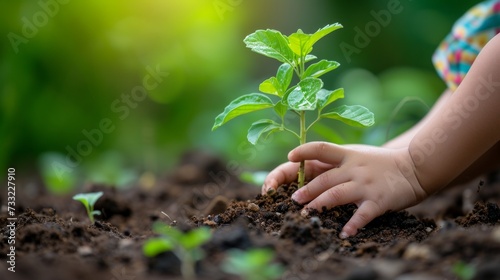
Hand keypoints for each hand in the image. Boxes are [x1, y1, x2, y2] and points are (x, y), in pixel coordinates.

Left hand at [262, 142, 426, 237]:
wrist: (416, 166)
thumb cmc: (383, 163)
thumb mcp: (360, 154)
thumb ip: (340, 160)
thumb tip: (315, 166)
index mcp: (349, 155)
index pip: (321, 149)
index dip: (304, 151)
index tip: (290, 156)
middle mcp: (354, 168)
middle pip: (324, 179)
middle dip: (306, 190)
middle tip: (293, 199)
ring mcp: (365, 184)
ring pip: (336, 195)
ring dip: (319, 204)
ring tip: (306, 213)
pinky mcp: (378, 200)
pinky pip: (361, 215)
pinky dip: (352, 225)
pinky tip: (344, 233)